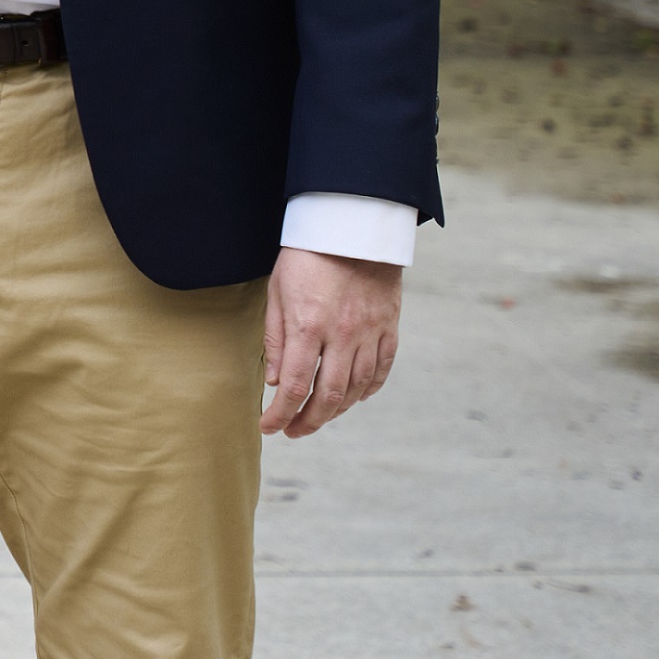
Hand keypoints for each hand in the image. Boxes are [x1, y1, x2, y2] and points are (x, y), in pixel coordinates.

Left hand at [261, 247, 401, 437]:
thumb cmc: (307, 257)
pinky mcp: (389, 327)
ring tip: (318, 417)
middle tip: (293, 431)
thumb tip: (276, 382)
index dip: (281, 413)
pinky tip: (353, 398)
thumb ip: (276, 339)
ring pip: (357, 388)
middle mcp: (343, 334)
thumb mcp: (277, 292)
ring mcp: (370, 333)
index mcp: (309, 325)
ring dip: (337, 410)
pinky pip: (382, 370)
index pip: (295, 385)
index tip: (269, 427)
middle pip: (329, 396)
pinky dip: (368, 390)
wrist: (353, 228)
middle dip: (309, 421)